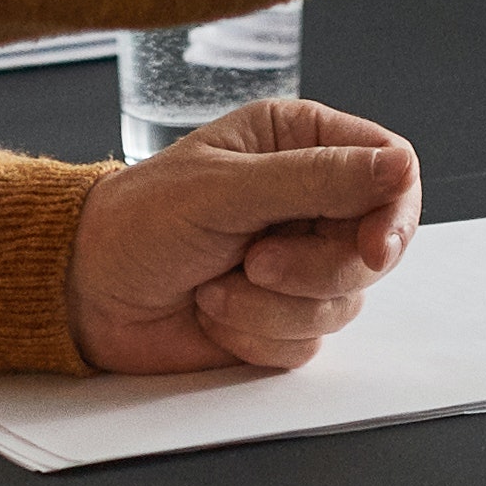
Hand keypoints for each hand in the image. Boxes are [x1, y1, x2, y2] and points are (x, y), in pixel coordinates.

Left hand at [67, 98, 422, 374]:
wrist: (85, 292)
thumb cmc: (140, 220)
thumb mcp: (227, 188)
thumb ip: (317, 178)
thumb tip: (400, 167)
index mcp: (300, 142)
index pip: (392, 169)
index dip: (395, 212)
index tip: (375, 249)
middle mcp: (310, 201)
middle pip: (377, 247)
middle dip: (316, 269)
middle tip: (256, 263)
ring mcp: (300, 263)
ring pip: (343, 302)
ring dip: (273, 306)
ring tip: (215, 285)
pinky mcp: (282, 318)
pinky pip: (308, 342)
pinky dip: (256, 335)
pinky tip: (212, 312)